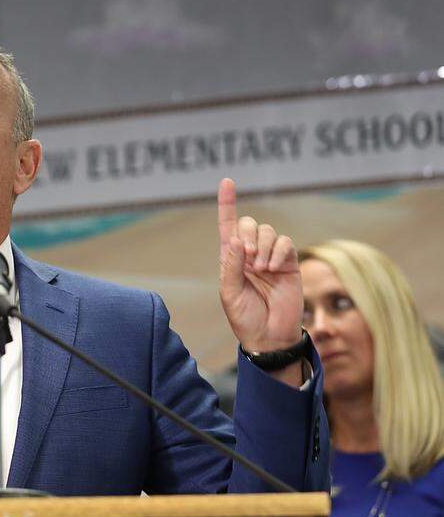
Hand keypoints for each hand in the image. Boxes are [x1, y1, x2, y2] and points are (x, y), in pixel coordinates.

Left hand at [217, 178, 302, 352]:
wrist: (269, 335)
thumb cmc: (245, 317)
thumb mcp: (230, 293)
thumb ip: (232, 266)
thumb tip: (235, 238)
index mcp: (231, 259)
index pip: (228, 226)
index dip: (227, 204)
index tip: (227, 181)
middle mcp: (250, 254)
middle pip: (249, 224)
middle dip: (248, 234)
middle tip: (248, 257)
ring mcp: (270, 257)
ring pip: (268, 231)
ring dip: (263, 247)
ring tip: (262, 270)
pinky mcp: (289, 262)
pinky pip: (285, 242)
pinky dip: (278, 251)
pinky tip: (274, 269)